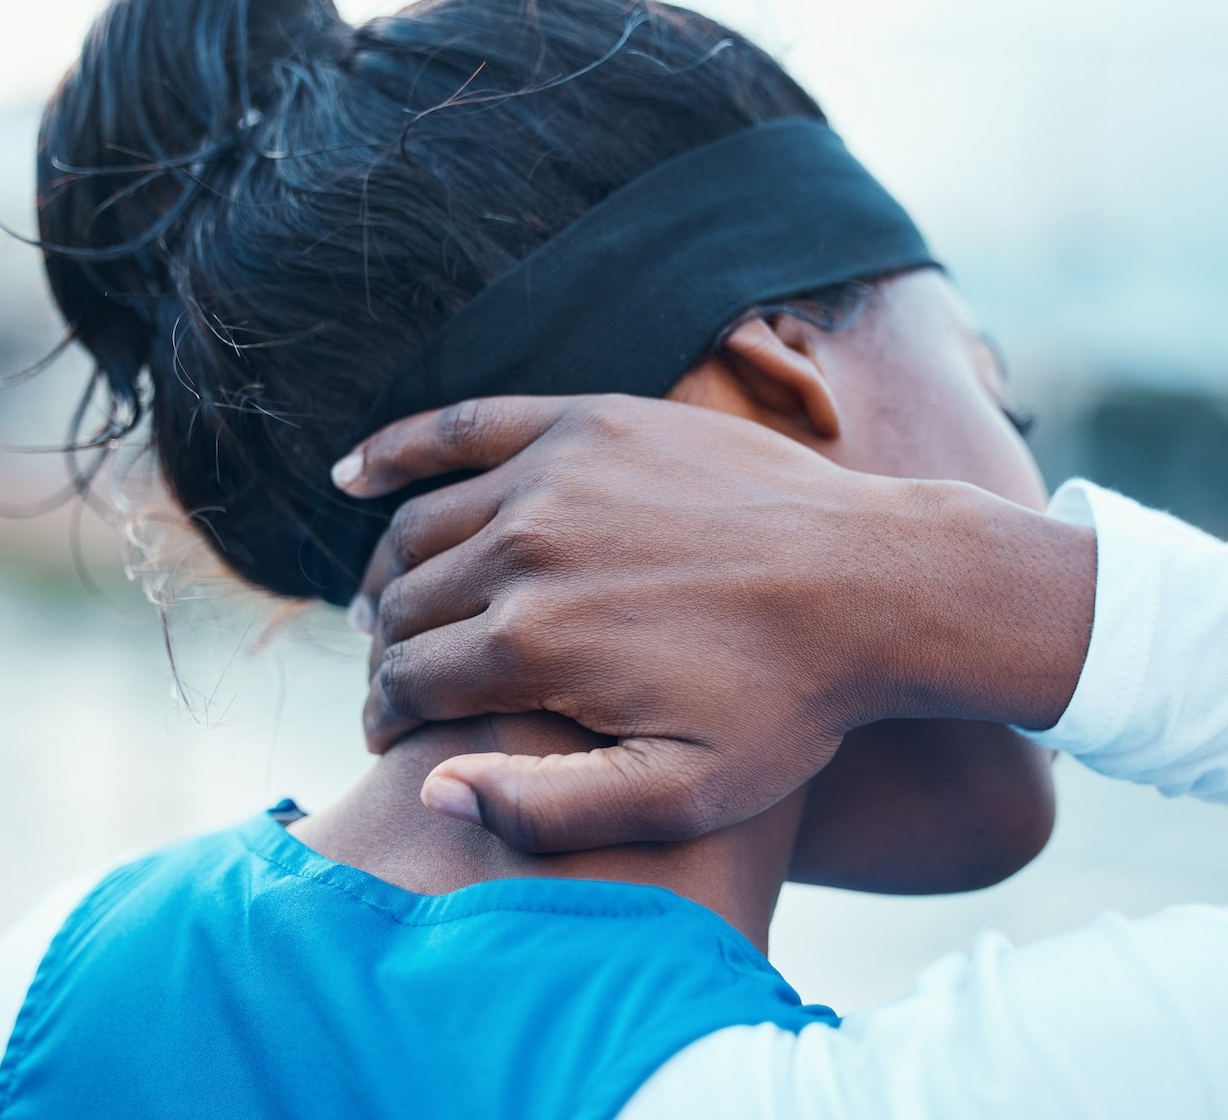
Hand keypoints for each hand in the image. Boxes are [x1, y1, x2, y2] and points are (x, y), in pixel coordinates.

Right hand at [335, 394, 1094, 852]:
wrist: (876, 583)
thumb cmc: (788, 704)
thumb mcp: (683, 793)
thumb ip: (549, 807)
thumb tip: (433, 787)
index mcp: (531, 642)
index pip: (408, 682)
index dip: (387, 719)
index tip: (391, 740)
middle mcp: (523, 547)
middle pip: (405, 605)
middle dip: (386, 654)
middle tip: (399, 683)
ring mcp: (553, 472)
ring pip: (421, 527)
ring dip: (388, 574)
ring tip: (389, 609)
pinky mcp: (588, 421)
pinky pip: (461, 425)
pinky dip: (396, 450)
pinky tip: (351, 475)